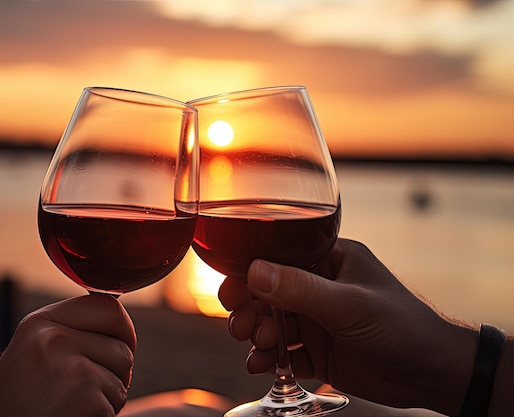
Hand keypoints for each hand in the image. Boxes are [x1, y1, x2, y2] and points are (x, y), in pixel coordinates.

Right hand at [0, 293, 135, 416]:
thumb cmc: (15, 404)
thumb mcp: (32, 353)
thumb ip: (71, 333)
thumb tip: (123, 330)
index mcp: (40, 322)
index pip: (108, 308)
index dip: (124, 330)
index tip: (121, 346)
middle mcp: (54, 339)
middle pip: (122, 348)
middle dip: (116, 372)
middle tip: (85, 390)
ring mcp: (71, 369)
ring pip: (121, 380)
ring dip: (107, 398)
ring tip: (70, 405)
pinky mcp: (85, 399)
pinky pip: (114, 406)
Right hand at [219, 238, 476, 415]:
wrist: (430, 373)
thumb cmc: (401, 325)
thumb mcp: (348, 304)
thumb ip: (300, 289)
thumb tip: (253, 271)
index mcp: (328, 259)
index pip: (278, 259)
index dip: (249, 275)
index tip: (230, 294)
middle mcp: (318, 286)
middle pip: (268, 293)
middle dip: (250, 309)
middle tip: (241, 326)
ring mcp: (317, 320)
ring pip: (272, 323)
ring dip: (257, 334)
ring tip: (258, 346)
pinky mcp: (318, 350)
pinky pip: (283, 352)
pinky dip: (268, 359)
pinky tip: (260, 366)